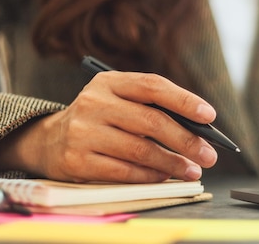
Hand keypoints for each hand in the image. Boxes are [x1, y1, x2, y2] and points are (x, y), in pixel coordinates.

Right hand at [0, 71, 218, 182]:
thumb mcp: (119, 101)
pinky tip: (164, 177)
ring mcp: (83, 131)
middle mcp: (94, 102)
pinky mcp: (76, 160)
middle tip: (209, 155)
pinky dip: (149, 176)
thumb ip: (153, 108)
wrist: (50, 140)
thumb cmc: (102, 119)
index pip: (153, 86)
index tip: (209, 116)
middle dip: (186, 140)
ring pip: (140, 150)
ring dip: (173, 163)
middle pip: (151, 121)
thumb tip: (199, 130)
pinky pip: (123, 171)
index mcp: (109, 82)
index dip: (184, 100)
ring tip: (192, 171)